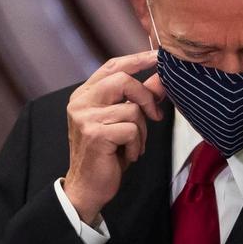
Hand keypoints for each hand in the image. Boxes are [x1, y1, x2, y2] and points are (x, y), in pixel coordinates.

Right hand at [63, 52, 165, 222]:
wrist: (88, 187)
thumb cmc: (107, 154)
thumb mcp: (123, 121)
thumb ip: (139, 98)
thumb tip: (162, 78)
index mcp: (85, 94)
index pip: (113, 66)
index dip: (138, 59)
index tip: (159, 56)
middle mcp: (80, 101)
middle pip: (123, 80)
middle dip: (146, 98)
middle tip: (155, 116)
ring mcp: (84, 117)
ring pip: (131, 109)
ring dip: (141, 131)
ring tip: (132, 145)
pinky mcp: (94, 134)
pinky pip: (131, 129)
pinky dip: (136, 145)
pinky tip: (126, 155)